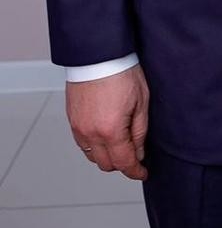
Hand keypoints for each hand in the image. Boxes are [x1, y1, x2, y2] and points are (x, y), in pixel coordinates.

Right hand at [66, 65, 149, 179]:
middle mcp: (90, 133)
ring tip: (121, 144)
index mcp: (110, 130)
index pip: (123, 163)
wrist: (98, 54)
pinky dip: (94, 146)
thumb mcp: (141, 102)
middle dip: (122, 164)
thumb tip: (138, 153)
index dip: (135, 171)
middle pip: (106, 164)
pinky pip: (82, 144)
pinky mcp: (72, 119)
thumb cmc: (121, 72)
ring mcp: (78, 127)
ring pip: (92, 156)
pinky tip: (105, 135)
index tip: (143, 173)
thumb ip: (139, 132)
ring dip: (107, 155)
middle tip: (135, 155)